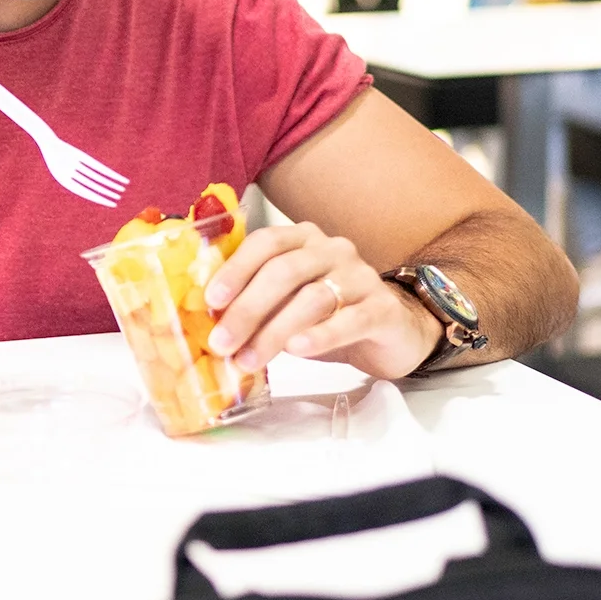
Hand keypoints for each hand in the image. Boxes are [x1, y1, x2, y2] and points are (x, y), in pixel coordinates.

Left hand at [202, 222, 439, 380]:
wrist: (392, 331)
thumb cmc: (328, 315)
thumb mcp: (288, 302)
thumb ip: (256, 300)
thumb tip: (209, 321)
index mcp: (304, 240)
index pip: (266, 242)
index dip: (236, 269)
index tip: (210, 301)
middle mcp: (333, 250)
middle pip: (284, 272)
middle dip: (246, 309)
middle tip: (221, 343)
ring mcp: (362, 277)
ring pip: (312, 298)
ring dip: (273, 332)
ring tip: (248, 359)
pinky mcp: (383, 309)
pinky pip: (350, 320)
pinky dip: (321, 335)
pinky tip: (297, 349)